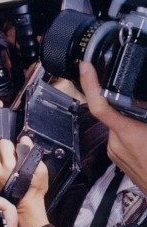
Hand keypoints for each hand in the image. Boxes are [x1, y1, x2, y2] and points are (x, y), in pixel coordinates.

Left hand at [0, 136, 48, 226]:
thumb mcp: (40, 168)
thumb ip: (31, 151)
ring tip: (7, 170)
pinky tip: (1, 176)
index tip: (15, 151)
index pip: (3, 143)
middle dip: (4, 154)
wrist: (26, 207)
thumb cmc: (34, 189)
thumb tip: (24, 140)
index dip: (10, 146)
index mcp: (9, 164)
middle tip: (13, 162)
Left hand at [80, 61, 146, 192]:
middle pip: (116, 114)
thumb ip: (146, 113)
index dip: (90, 83)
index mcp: (128, 134)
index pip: (100, 105)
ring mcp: (116, 153)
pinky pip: (123, 139)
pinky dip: (134, 134)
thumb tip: (144, 105)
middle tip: (143, 105)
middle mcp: (116, 143)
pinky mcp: (119, 160)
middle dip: (129, 107)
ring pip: (122, 127)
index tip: (86, 66)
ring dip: (134, 123)